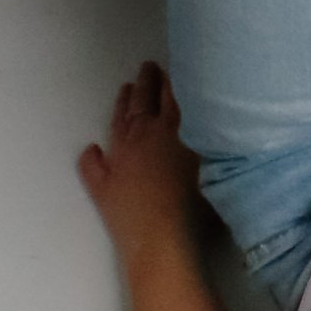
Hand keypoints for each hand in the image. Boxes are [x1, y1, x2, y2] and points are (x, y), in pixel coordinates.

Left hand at [78, 62, 204, 265]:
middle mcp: (141, 139)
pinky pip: (92, 167)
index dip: (170, 80)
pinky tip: (90, 149)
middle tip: (147, 67)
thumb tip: (220, 130)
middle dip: (146, 83)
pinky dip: (91, 156)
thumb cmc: (198, 207)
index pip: (170, 96)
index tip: (170, 67)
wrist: (161, 243)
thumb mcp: (218, 167)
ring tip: (124, 91)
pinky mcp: (103, 188)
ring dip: (121, 107)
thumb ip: (217, 144)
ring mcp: (118, 162)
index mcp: (171, 130)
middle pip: (142, 104)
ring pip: (118, 126)